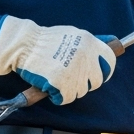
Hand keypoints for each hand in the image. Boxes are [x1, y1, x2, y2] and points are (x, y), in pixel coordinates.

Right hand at [0, 16, 116, 104]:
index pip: (110, 61)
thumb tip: (101, 55)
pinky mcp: (61, 83)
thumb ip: (87, 46)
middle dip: (86, 83)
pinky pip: (65, 98)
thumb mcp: (72, 35)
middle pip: (97, 80)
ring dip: (70, 90)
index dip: (105, 70)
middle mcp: (86, 57)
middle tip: (73, 80)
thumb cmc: (44, 40)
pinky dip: (57, 96)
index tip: (98, 74)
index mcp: (90, 43)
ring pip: (80, 91)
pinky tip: (50, 85)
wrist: (23, 44)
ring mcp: (74, 71)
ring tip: (57, 79)